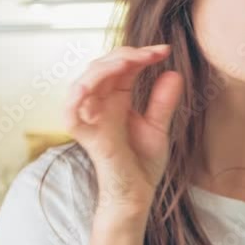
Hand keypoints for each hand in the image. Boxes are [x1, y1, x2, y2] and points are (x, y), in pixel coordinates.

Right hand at [64, 44, 183, 217]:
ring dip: (104, 67)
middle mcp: (99, 104)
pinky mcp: (84, 135)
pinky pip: (71, 112)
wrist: (138, 193)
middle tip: (151, 53)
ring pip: (84, 81)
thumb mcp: (158, 126)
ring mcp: (90, 118)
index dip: (140, 54)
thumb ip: (163, 102)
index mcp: (115, 98)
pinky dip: (77, 96)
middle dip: (125, 55)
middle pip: (102, 67)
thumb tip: (173, 73)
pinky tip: (93, 84)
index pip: (121, 66)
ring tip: (129, 60)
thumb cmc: (142, 164)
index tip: (164, 51)